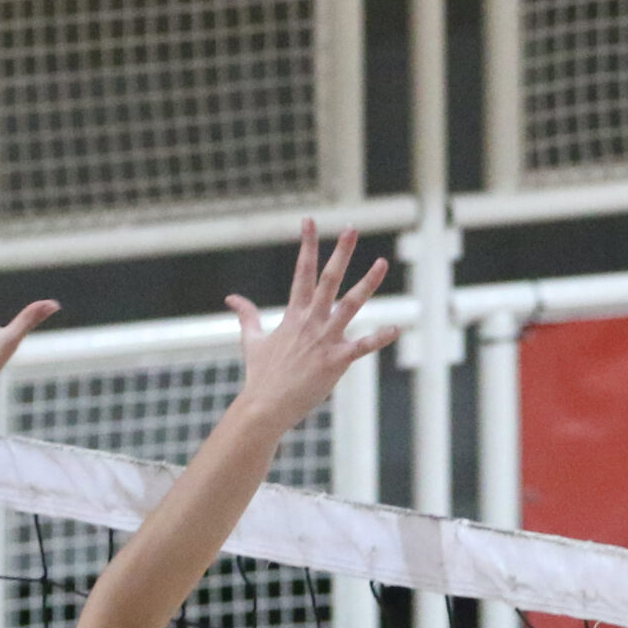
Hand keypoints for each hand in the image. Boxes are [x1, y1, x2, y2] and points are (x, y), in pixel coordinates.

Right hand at [226, 221, 397, 428]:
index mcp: (293, 314)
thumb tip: (231, 299)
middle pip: (328, 280)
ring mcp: (324, 340)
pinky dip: (380, 338)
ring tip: (382, 262)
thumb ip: (246, 316)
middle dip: (340, 253)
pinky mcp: (336, 361)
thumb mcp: (251, 341)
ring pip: (350, 305)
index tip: (310, 221)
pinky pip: (363, 346)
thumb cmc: (260, 375)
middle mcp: (310, 321)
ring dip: (368, 283)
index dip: (307, 245)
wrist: (264, 406)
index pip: (301, 271)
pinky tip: (397, 328)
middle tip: (352, 229)